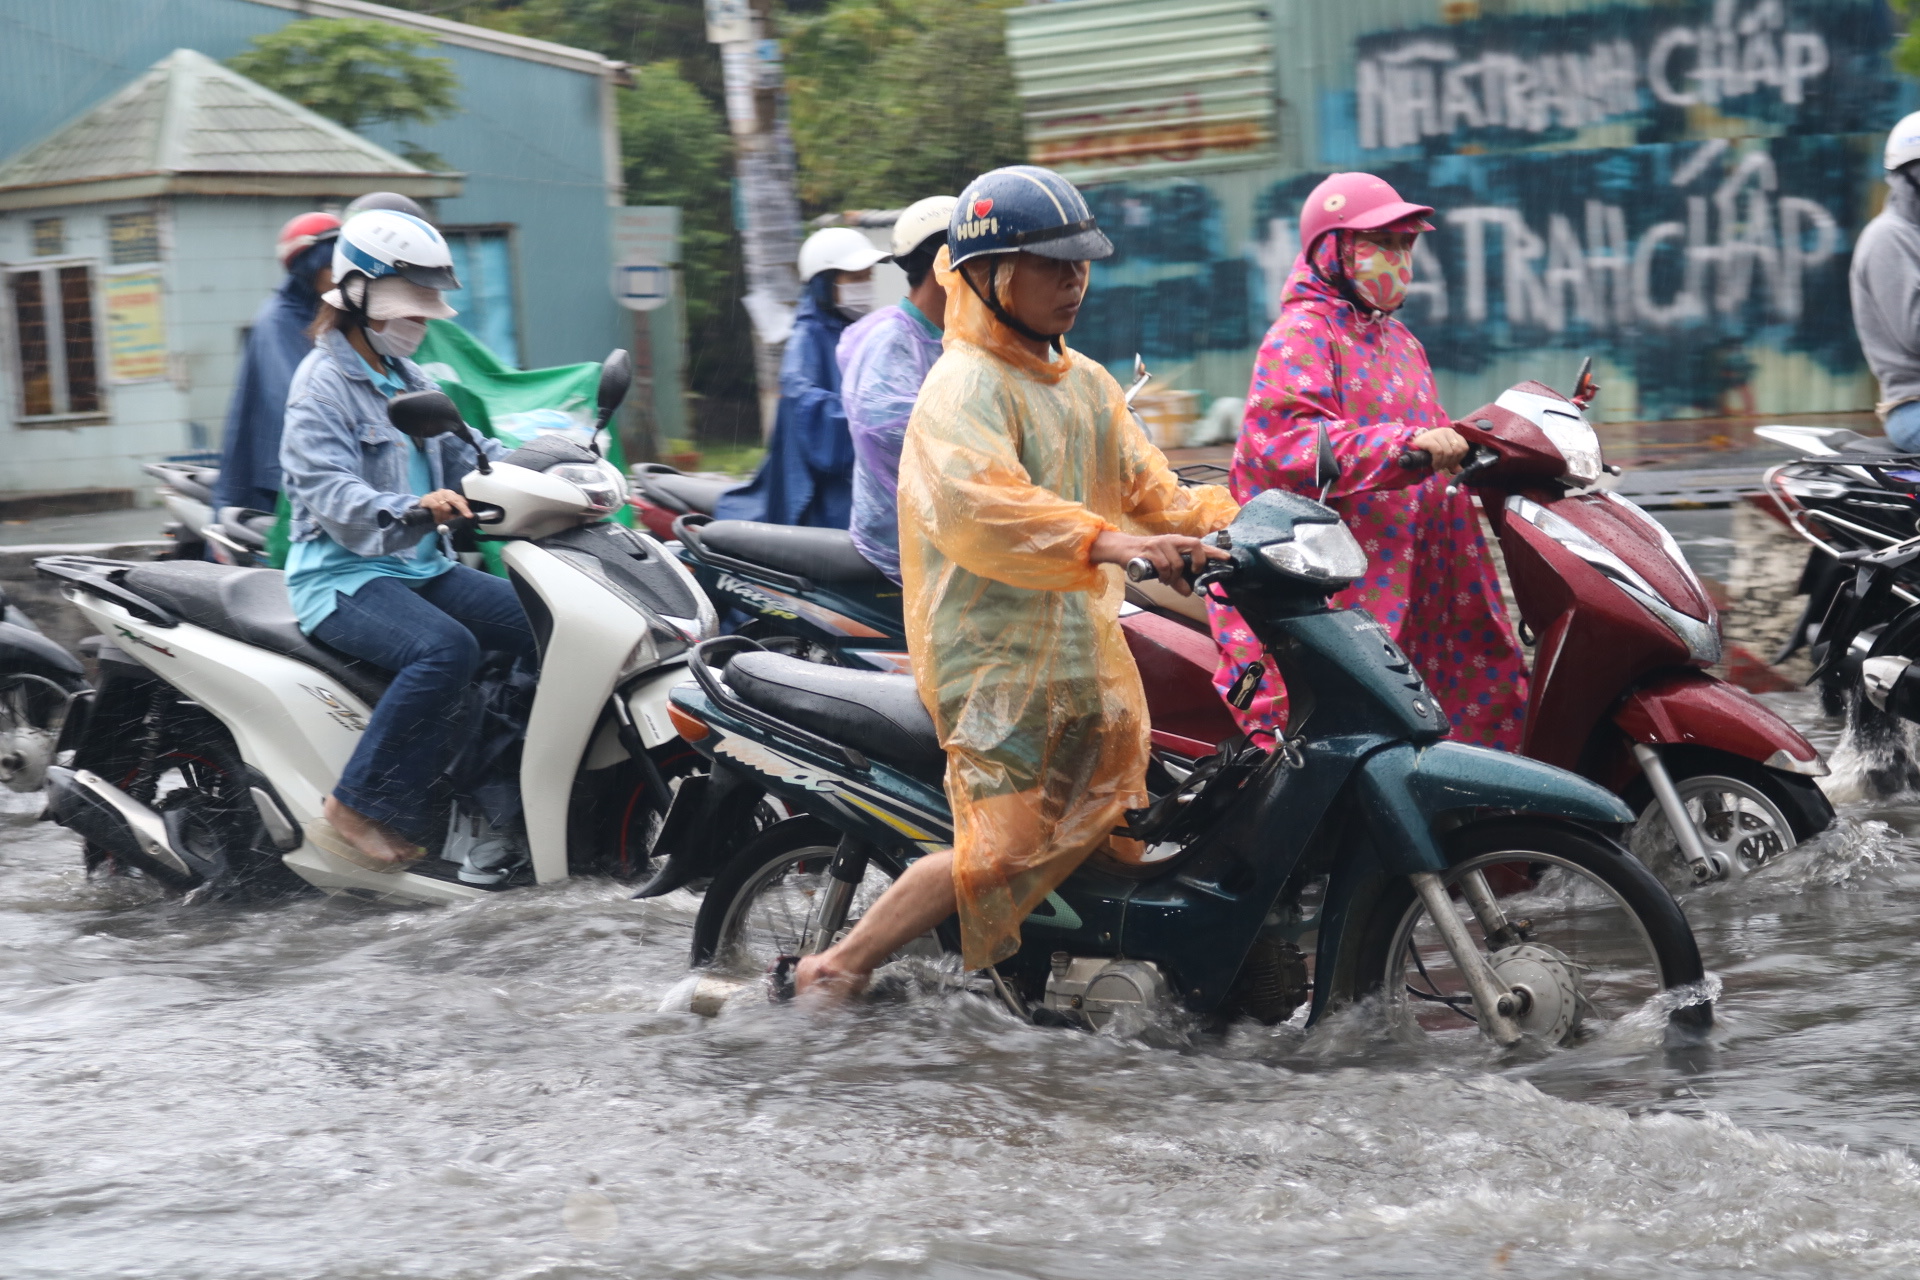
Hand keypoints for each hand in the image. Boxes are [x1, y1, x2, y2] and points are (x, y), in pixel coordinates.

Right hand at [419, 489, 471, 523]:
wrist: (423, 511)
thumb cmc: (438, 513)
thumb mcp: (449, 514)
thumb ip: (457, 515)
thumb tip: (464, 518)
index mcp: (452, 495)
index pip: (461, 500)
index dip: (465, 508)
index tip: (469, 516)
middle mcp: (445, 492)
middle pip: (455, 500)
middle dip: (459, 510)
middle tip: (459, 519)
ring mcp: (436, 494)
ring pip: (445, 506)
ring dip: (445, 516)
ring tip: (442, 521)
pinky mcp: (427, 498)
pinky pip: (436, 506)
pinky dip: (438, 515)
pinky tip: (436, 519)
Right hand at [1090, 530, 1228, 596]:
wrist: (1122, 549)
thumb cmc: (1144, 558)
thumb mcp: (1163, 568)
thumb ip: (1176, 579)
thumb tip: (1188, 592)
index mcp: (1177, 542)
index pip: (1200, 545)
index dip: (1215, 552)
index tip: (1227, 558)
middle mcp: (1172, 540)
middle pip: (1195, 545)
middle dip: (1199, 561)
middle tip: (1195, 573)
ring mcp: (1161, 543)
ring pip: (1177, 563)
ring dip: (1174, 576)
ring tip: (1167, 580)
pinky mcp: (1150, 550)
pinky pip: (1164, 566)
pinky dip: (1164, 575)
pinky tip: (1159, 577)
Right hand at [1408, 427, 1468, 473]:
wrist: (1412, 447)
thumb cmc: (1428, 450)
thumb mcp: (1443, 455)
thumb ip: (1452, 462)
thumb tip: (1460, 470)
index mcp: (1453, 434)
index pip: (1464, 448)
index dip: (1458, 459)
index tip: (1449, 464)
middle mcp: (1447, 431)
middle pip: (1456, 451)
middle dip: (1450, 462)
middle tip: (1442, 466)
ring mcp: (1438, 433)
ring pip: (1448, 452)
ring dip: (1442, 463)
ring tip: (1437, 466)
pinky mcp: (1429, 438)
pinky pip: (1438, 452)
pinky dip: (1437, 461)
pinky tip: (1433, 465)